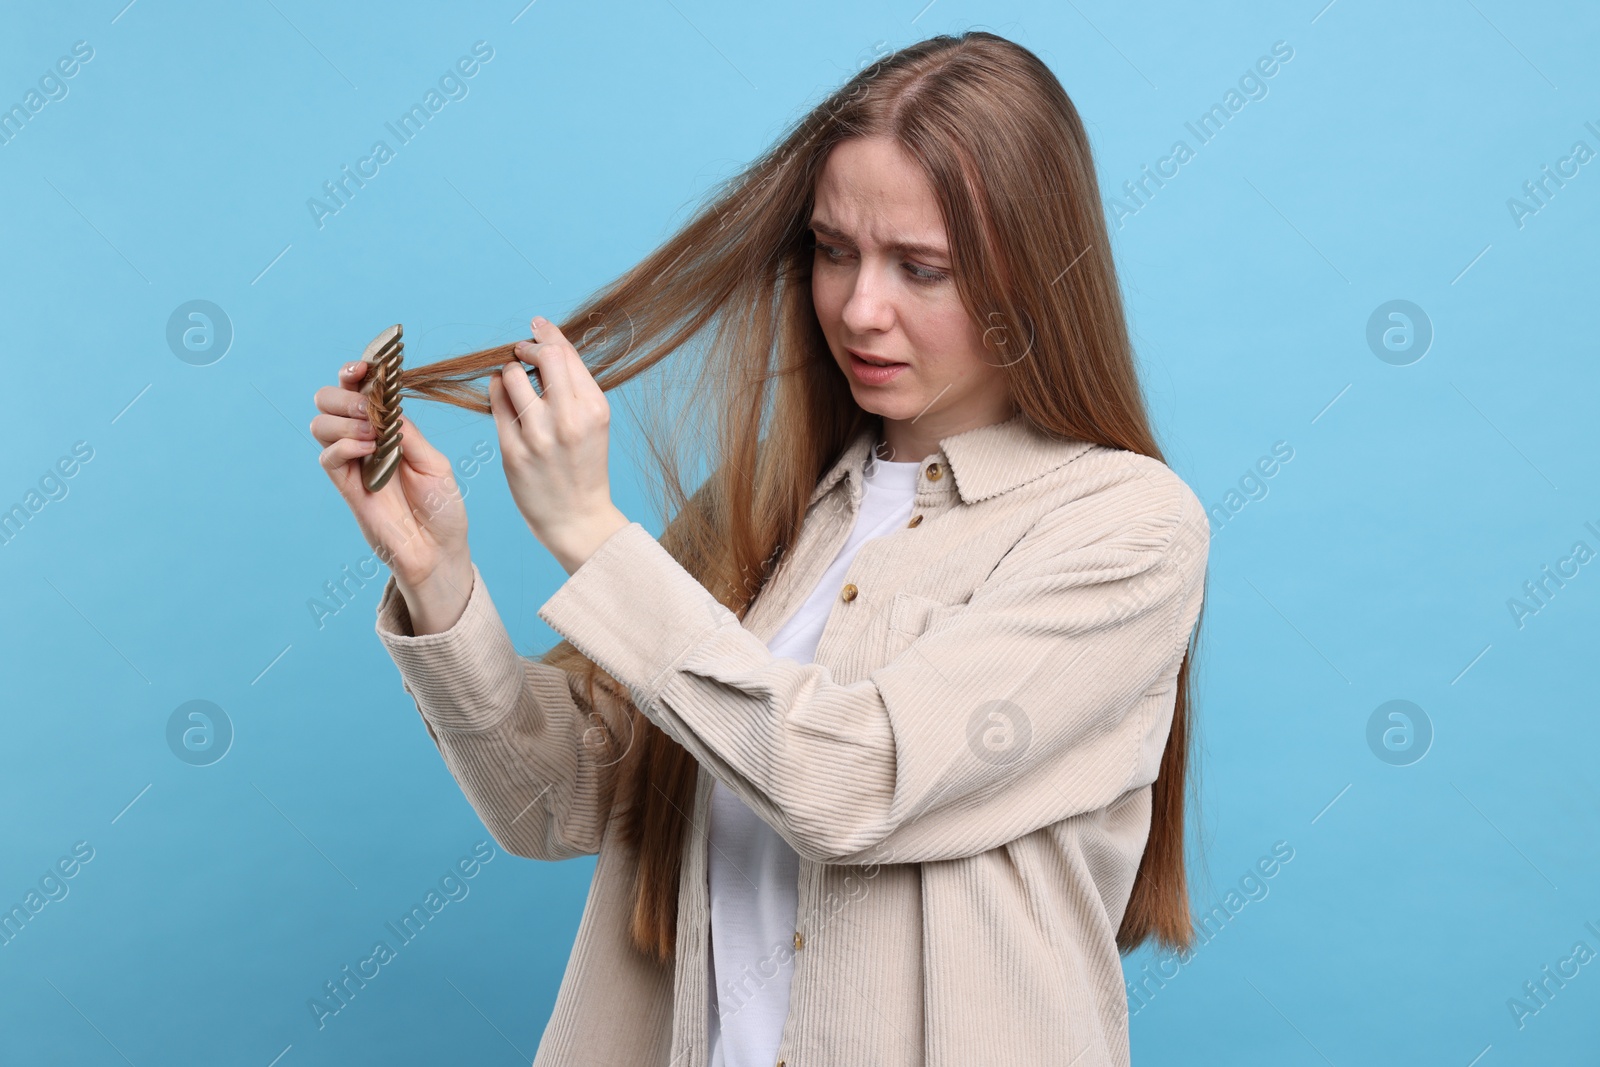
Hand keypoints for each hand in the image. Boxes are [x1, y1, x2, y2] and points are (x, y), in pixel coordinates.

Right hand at [311, 360, 472, 631]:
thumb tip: (387, 406)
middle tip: (369, 406)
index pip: (360, 390)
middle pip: (329, 400)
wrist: (439, 551)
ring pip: (321, 425)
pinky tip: (367, 449)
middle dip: (344, 393)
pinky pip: (328, 458)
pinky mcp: (347, 488)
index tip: (365, 366)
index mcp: (389, 428)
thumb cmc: (442, 507)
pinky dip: (343, 446)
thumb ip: (408, 434)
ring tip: (372, 433)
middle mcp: (366, 441)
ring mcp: (354, 464)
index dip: (356, 372)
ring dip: (343, 419)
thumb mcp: (434, 463)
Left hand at [488, 315, 628, 573]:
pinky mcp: (512, 451)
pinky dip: (497, 391)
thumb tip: (547, 343)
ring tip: (515, 383)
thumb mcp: (594, 422)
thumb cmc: (583, 465)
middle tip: (522, 352)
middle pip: (542, 357)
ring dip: (510, 371)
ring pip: (512, 376)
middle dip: (528, 348)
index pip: (566, 354)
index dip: (548, 334)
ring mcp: (538, 436)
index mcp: (594, 409)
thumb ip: (575, 385)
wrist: (577, 517)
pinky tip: (503, 396)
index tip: (537, 326)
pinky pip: (496, 403)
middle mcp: (568, 419)